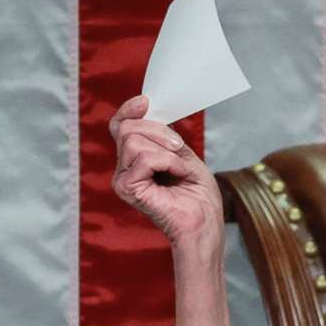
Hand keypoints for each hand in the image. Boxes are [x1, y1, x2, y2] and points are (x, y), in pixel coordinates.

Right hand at [109, 95, 221, 250]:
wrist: (204, 223)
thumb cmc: (198, 196)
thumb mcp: (183, 154)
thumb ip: (164, 135)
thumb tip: (148, 109)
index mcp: (136, 159)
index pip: (121, 126)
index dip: (129, 110)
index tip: (146, 102)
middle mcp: (125, 168)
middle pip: (127, 128)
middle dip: (158, 132)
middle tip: (179, 150)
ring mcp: (123, 178)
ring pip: (134, 140)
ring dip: (166, 152)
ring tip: (179, 170)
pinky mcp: (126, 188)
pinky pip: (145, 158)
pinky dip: (168, 162)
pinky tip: (177, 176)